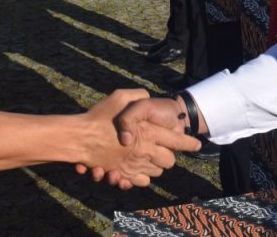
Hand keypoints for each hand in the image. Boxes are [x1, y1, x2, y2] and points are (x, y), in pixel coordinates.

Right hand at [75, 90, 198, 189]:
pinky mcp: (123, 174)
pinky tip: (135, 168)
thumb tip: (148, 96)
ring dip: (154, 166)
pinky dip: (140, 177)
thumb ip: (138, 95)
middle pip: (169, 161)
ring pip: (155, 172)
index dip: (189, 143)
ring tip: (146, 157)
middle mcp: (144, 151)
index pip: (177, 141)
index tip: (197, 145)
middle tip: (162, 150)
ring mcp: (134, 165)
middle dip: (168, 156)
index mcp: (148, 133)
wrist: (79, 138)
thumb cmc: (98, 117)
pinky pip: (140, 181)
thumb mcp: (119, 96)